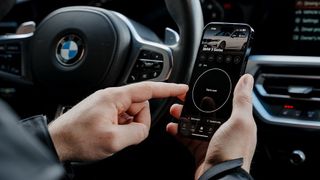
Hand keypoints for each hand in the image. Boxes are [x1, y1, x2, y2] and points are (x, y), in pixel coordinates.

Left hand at [48, 82, 187, 161]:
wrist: (57, 142)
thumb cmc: (77, 138)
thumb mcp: (113, 140)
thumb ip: (137, 132)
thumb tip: (144, 128)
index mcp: (115, 97)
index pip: (148, 89)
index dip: (168, 89)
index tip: (181, 88)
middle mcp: (111, 96)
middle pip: (140, 106)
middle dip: (137, 122)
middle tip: (123, 134)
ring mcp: (107, 103)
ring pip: (132, 114)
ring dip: (128, 127)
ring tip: (113, 135)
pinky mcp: (103, 110)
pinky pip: (122, 117)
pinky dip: (121, 127)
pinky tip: (109, 134)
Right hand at [166, 74, 255, 177]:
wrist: (219, 178)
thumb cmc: (233, 153)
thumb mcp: (240, 121)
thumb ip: (242, 100)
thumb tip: (247, 79)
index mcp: (237, 122)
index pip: (225, 102)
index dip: (212, 93)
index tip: (201, 86)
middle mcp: (225, 130)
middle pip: (207, 111)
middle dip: (193, 104)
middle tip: (182, 98)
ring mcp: (212, 140)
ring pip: (195, 123)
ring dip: (183, 116)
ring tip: (175, 110)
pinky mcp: (200, 150)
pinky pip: (187, 137)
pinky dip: (178, 131)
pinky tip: (172, 127)